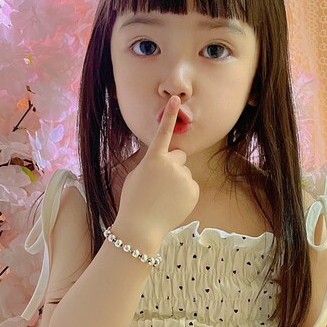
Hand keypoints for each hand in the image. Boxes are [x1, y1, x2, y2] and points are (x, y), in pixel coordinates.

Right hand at [115, 95, 199, 242]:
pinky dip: (184, 193)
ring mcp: (184, 178)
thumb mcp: (137, 175)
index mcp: (153, 159)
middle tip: (160, 183)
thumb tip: (166, 160)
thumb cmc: (133, 201)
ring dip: (177, 181)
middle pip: (179, 156)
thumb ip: (152, 163)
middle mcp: (171, 164)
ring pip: (184, 172)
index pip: (164, 132)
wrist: (141, 227)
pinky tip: (172, 204)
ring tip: (163, 197)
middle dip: (173, 164)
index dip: (170, 115)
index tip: (176, 99)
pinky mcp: (193, 191)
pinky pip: (190, 186)